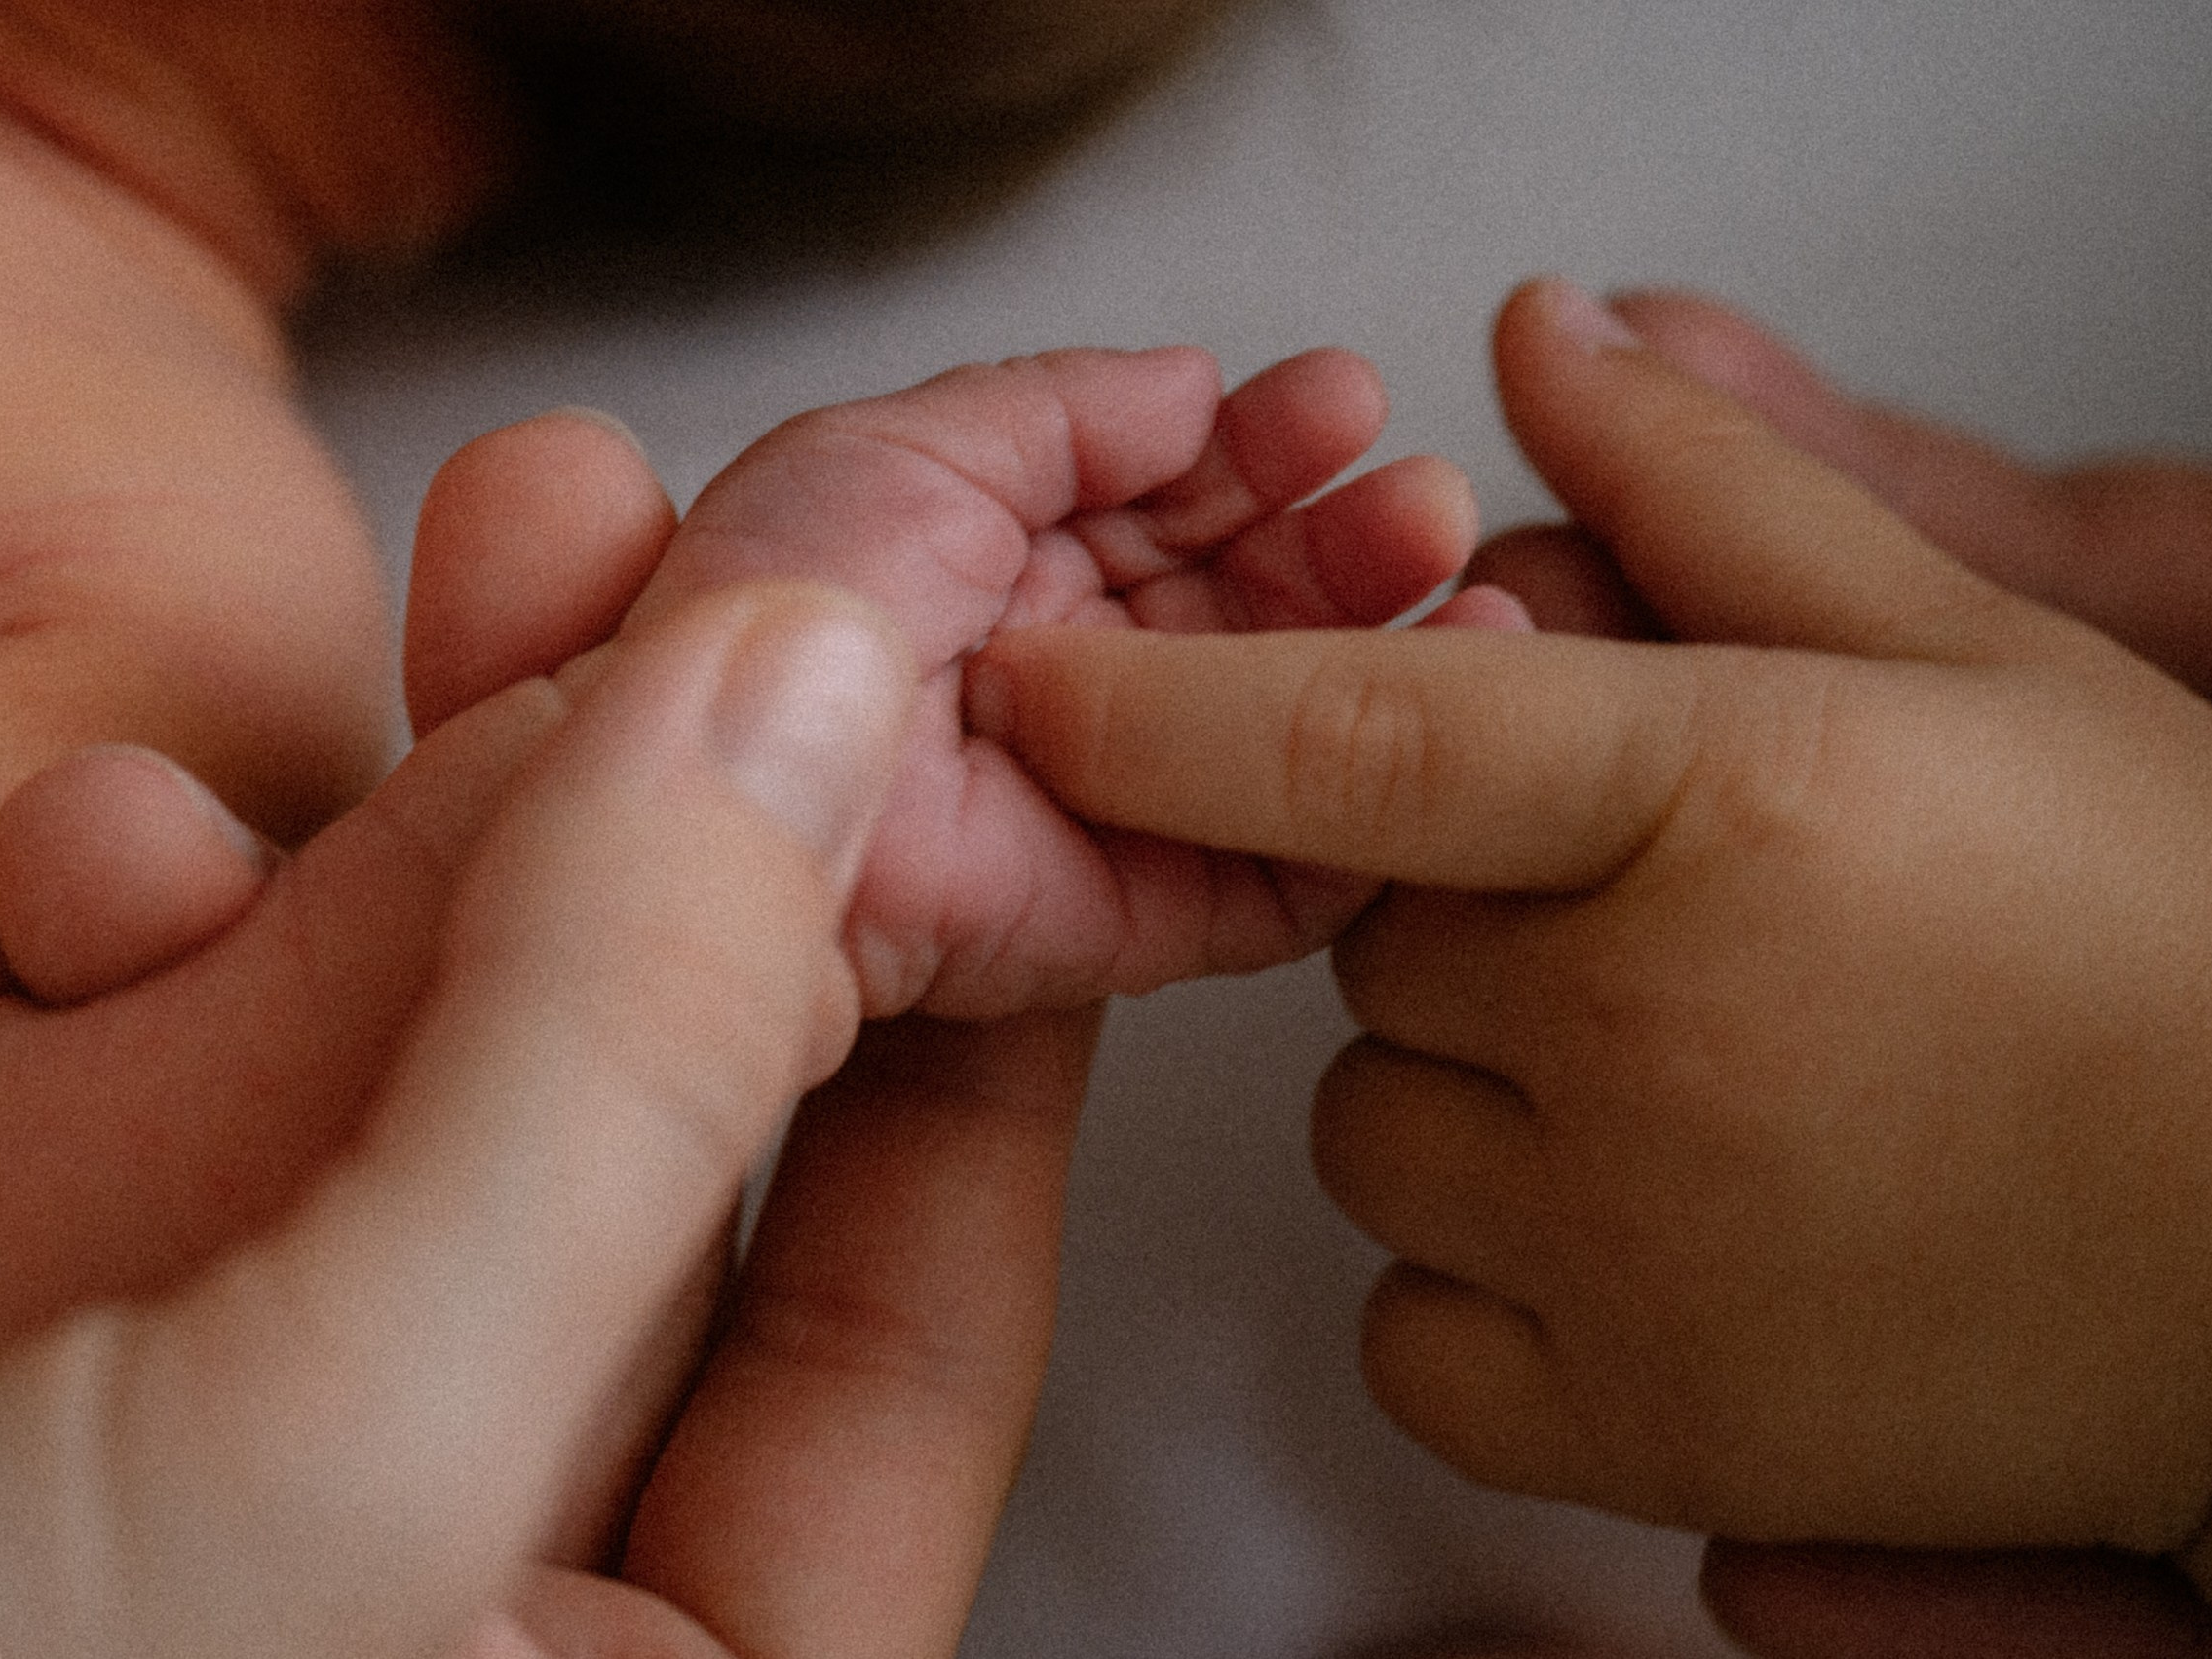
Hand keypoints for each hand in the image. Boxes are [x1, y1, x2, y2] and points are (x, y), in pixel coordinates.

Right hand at [0, 558, 1026, 1651]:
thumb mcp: (307, 1484)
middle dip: (684, 858)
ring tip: (534, 550)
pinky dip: (175, 920)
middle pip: (664, 1166)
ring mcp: (232, 1449)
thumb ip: (604, 1087)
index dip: (969, 1036)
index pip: (896, 1338)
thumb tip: (812, 719)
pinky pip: (168, 1091)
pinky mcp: (19, 1330)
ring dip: (445, 822)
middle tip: (730, 591)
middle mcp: (466, 1587)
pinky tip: (142, 830)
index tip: (994, 793)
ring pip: (418, 1087)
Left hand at [583, 345, 1478, 1016]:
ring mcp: (1108, 798)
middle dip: (1345, 544)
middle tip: (1420, 504)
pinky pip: (1279, 874)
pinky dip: (1368, 810)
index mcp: (1007, 564)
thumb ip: (1061, 408)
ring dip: (1379, 654)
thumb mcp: (908, 445)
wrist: (750, 778)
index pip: (1175, 502)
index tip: (1348, 407)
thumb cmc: (778, 609)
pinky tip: (1438, 721)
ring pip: (1283, 728)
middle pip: (1249, 608)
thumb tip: (1185, 384)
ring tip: (1461, 588)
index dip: (1267, 450)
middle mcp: (1067, 679)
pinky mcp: (1135, 919)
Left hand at [962, 280, 2211, 1645]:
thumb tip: (1539, 342)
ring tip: (1679, 1080)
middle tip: (1651, 915)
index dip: (1165, 707)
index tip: (1031, 689)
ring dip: (1467, 1086)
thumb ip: (1718, 497)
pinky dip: (1476, 1279)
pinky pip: (1407, 1330)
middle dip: (1456, 902)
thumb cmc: (2179, 933)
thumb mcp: (1974, 655)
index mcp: (1725, 798)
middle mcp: (1647, 1029)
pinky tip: (1639, 1233)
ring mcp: (1631, 1252)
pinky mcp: (1637, 1434)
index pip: (1362, 733)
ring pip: (1376, 1123)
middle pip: (1370, 932)